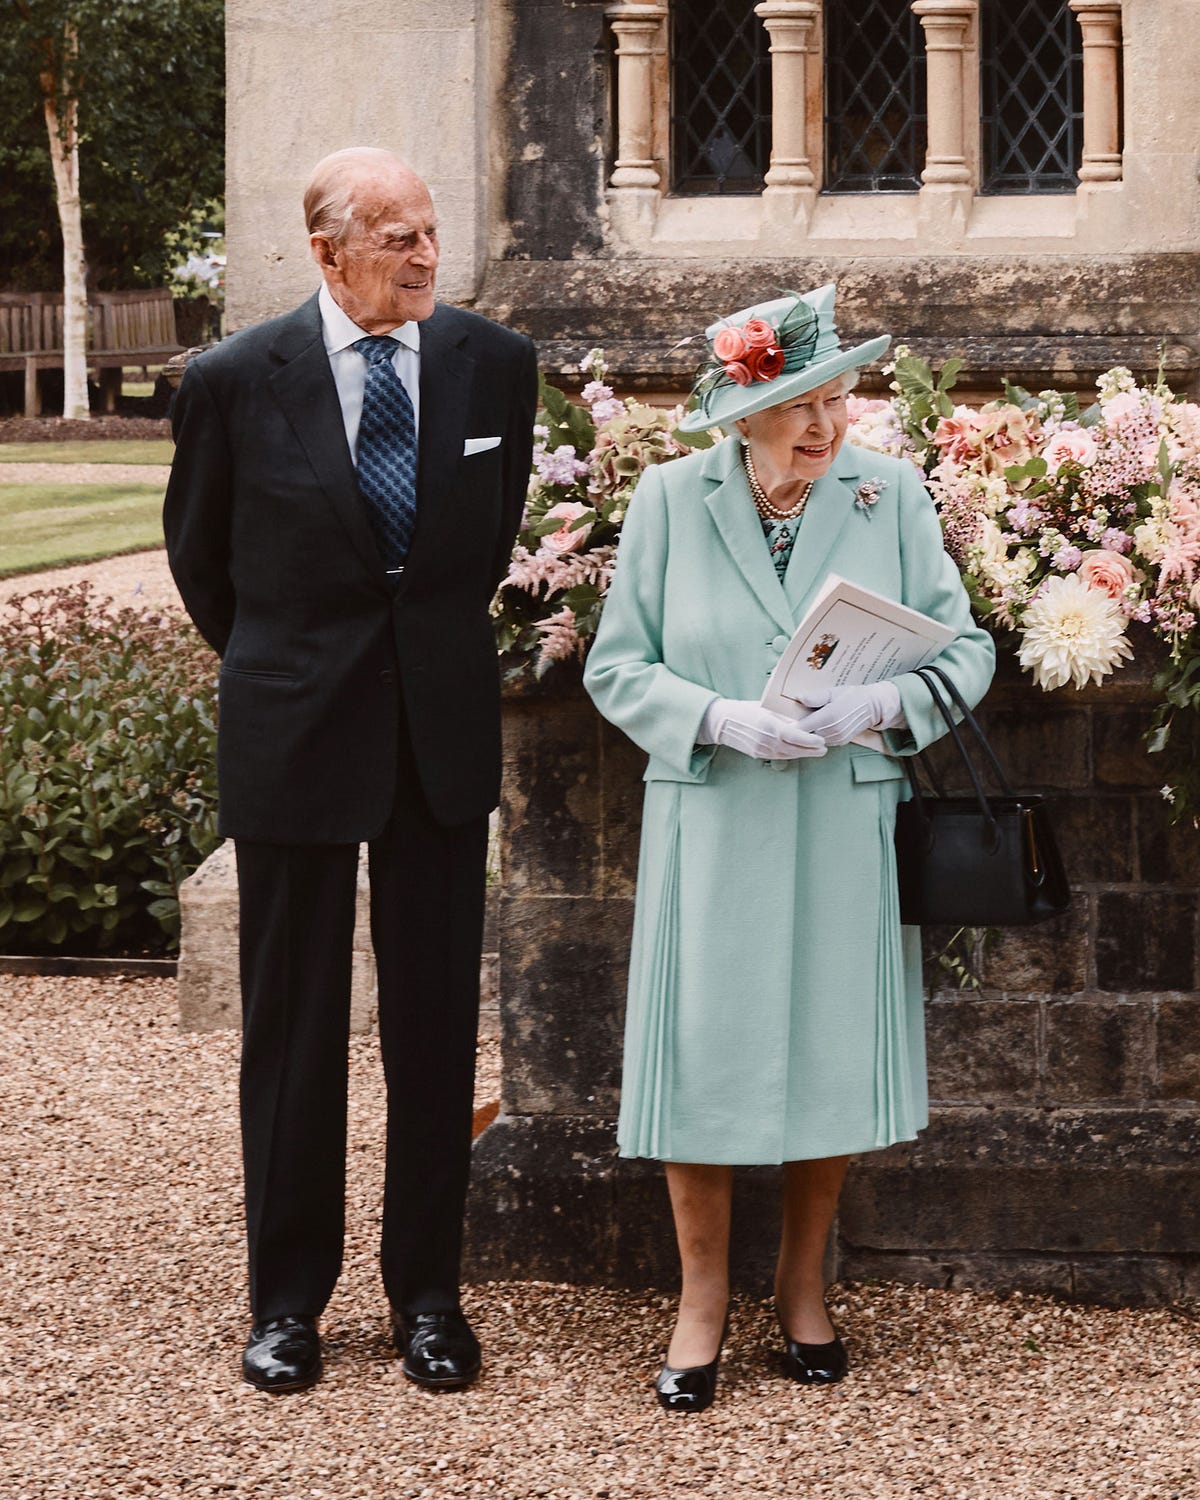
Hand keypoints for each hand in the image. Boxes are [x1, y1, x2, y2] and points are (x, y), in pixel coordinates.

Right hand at [698, 699, 826, 759]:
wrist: (722, 722)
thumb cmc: (745, 709)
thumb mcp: (765, 707)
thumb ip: (783, 715)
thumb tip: (803, 718)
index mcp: (768, 724)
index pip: (794, 736)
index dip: (809, 741)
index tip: (821, 740)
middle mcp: (765, 740)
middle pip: (793, 749)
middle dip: (811, 750)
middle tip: (825, 748)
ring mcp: (761, 749)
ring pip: (788, 755)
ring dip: (803, 754)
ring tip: (816, 751)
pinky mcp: (758, 754)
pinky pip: (779, 756)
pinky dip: (791, 754)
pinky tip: (799, 752)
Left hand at [790, 681, 902, 746]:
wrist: (873, 707)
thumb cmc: (852, 696)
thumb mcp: (833, 692)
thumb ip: (815, 697)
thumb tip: (798, 698)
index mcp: (828, 716)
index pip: (802, 727)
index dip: (790, 725)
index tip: (781, 722)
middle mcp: (832, 730)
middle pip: (806, 735)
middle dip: (798, 730)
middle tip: (787, 723)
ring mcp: (837, 738)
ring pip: (814, 740)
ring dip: (808, 734)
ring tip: (801, 725)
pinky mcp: (841, 742)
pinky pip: (824, 741)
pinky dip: (817, 736)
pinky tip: (814, 728)